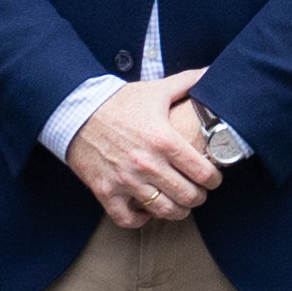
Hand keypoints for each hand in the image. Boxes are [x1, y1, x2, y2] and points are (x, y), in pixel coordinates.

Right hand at [65, 69, 216, 227]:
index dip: (214, 179)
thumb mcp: (156, 90)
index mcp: (164, 140)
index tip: (213, 179)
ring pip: (164, 210)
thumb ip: (188, 82)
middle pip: (188, 196)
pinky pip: (128, 219)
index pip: (203, 172)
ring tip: (179, 205)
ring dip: (177, 211)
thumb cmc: (119, 102)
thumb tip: (212, 71)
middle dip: (199, 197)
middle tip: (199, 193)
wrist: (76, 112)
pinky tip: (147, 210)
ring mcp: (126, 181)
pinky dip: (141, 219)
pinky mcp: (106, 191)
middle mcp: (147, 164)